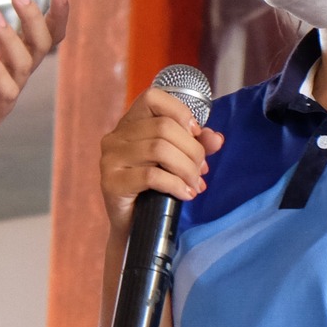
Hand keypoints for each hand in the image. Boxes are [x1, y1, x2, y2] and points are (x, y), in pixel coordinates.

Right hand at [98, 86, 223, 235]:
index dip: (180, 112)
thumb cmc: (155, 191)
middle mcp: (115, 137)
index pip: (152, 97)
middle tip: (201, 170)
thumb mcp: (177, 162)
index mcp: (129, 124)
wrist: (134, 229)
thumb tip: (217, 139)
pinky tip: (186, 194)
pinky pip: (151, 176)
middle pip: (163, 127)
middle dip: (192, 149)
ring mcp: (110, 159)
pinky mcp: (111, 183)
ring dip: (186, 168)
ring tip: (195, 184)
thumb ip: (196, 146)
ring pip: (159, 149)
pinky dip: (176, 184)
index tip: (195, 134)